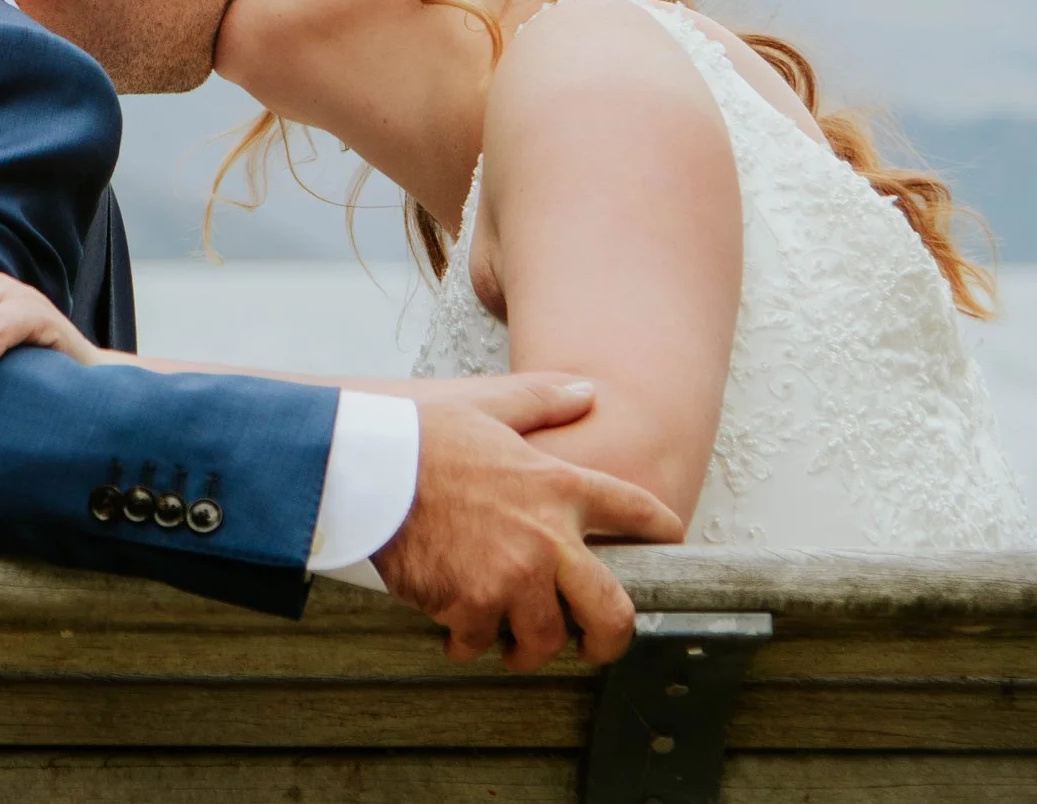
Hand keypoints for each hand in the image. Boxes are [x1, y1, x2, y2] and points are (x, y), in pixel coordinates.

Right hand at [369, 376, 688, 673]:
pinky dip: (469, 641)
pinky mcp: (469, 604)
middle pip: (612, 613)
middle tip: (594, 645)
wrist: (368, 468)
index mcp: (560, 486)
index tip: (668, 542)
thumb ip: (543, 399)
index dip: (662, 530)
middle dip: (609, 641)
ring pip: (545, 640)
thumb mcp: (490, 405)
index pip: (637, 511)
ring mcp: (511, 577)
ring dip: (528, 644)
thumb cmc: (423, 435)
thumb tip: (587, 391)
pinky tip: (457, 627)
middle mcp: (548, 539)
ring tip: (510, 638)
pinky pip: (481, 642)